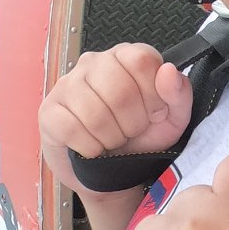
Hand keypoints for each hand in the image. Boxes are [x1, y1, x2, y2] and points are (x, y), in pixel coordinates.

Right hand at [38, 43, 192, 194]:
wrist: (111, 172)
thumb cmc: (140, 138)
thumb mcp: (171, 119)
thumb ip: (179, 94)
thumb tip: (168, 71)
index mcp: (126, 57)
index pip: (142, 61)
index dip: (153, 95)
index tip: (153, 112)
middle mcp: (94, 63)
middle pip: (120, 90)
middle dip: (132, 123)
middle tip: (130, 131)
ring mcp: (67, 84)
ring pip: (95, 113)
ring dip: (111, 138)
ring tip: (112, 140)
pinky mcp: (49, 110)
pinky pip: (72, 129)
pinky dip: (89, 147)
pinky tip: (92, 148)